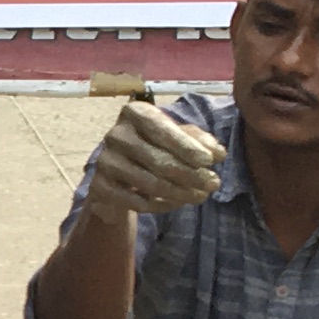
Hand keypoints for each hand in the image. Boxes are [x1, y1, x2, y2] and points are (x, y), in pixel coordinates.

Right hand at [78, 96, 221, 222]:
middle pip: (158, 159)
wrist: (116, 173)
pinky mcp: (100, 187)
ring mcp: (105, 161)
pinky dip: (162, 205)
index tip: (210, 161)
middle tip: (213, 184)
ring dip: (181, 193)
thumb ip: (199, 141)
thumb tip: (218, 153)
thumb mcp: (177, 137)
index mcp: (135, 113)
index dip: (186, 146)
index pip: (161, 128)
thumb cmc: (153, 147)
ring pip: (150, 183)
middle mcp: (116, 134)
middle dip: (190, 174)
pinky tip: (177, 203)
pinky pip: (137, 202)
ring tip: (201, 196)